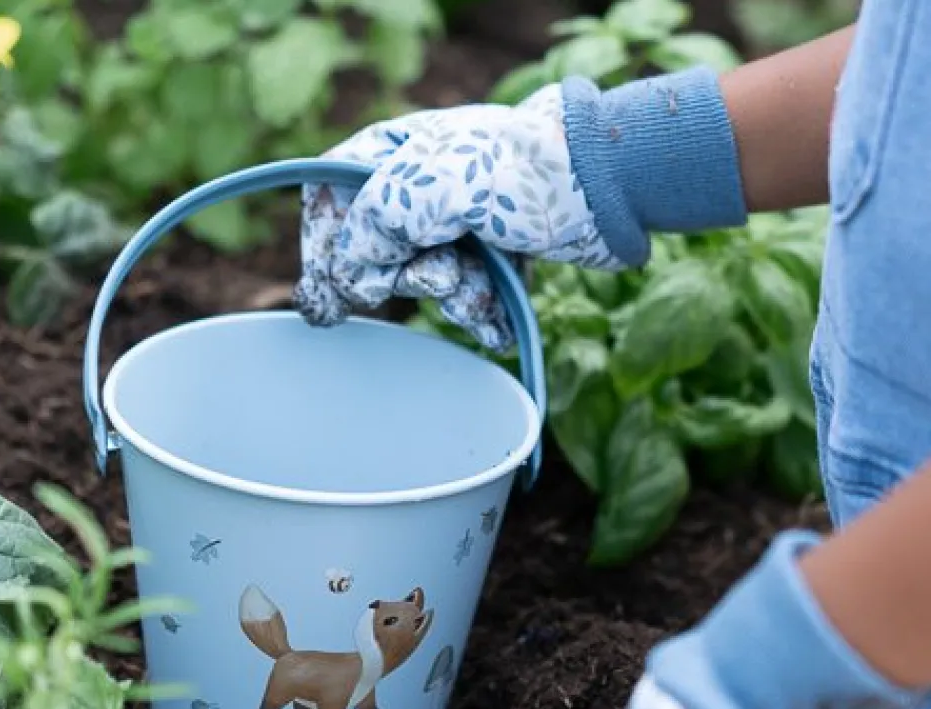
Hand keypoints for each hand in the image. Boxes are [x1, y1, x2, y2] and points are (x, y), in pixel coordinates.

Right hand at [292, 84, 622, 351]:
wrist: (609, 185)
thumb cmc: (526, 170)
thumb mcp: (439, 186)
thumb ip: (379, 224)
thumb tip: (348, 277)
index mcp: (392, 155)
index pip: (327, 198)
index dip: (323, 247)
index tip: (333, 290)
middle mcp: (416, 190)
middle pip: (376, 254)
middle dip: (409, 279)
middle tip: (440, 274)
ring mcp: (453, 224)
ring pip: (424, 282)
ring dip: (453, 298)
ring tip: (480, 290)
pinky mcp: (487, 254)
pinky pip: (463, 298)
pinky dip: (480, 316)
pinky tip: (497, 329)